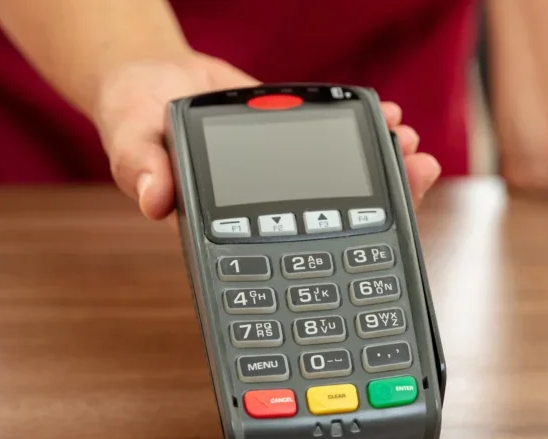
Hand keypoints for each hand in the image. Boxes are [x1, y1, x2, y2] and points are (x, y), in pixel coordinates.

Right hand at [92, 54, 440, 219]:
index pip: (288, 248)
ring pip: (343, 187)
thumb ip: (141, 169)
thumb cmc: (136, 118)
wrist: (150, 81)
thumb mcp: (130, 140)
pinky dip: (363, 135)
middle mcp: (267, 210)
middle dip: (380, 201)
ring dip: (381, 169)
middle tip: (418, 172)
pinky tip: (388, 120)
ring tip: (412, 146)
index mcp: (231, 226)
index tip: (370, 224)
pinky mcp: (293, 147)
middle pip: (334, 221)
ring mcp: (286, 180)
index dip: (333, 245)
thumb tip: (154, 200)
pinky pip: (334, 147)